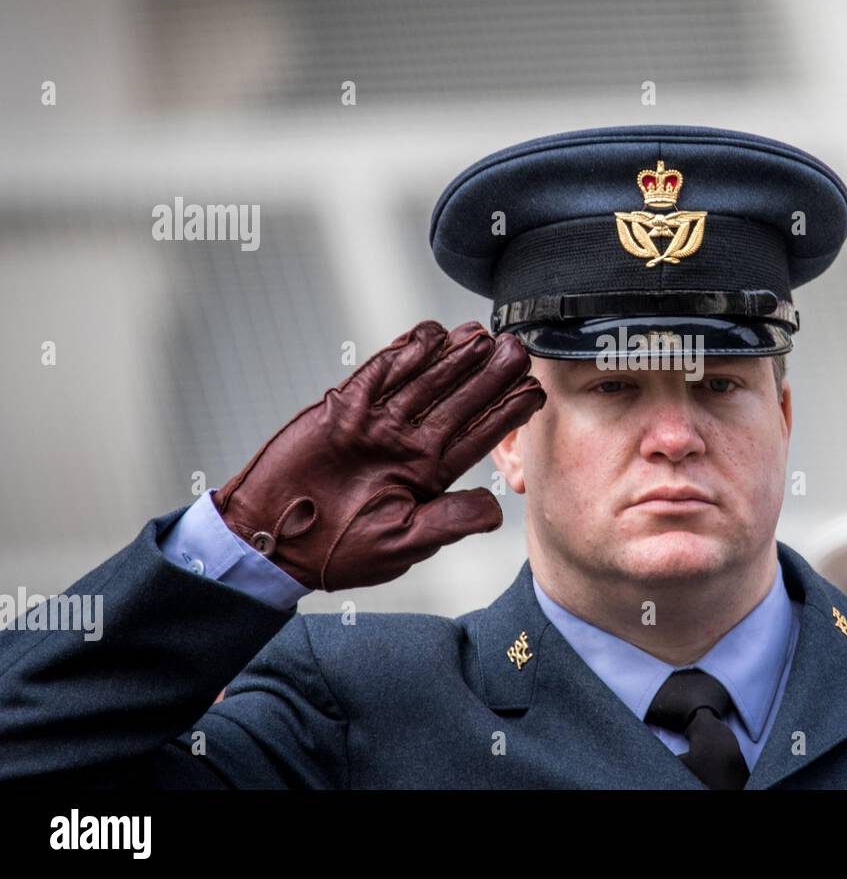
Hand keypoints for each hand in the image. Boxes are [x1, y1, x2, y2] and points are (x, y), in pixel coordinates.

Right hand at [214, 320, 544, 590]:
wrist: (271, 539)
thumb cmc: (335, 550)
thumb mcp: (402, 542)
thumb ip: (449, 521)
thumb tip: (494, 511)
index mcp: (428, 474)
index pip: (478, 437)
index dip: (506, 413)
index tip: (535, 392)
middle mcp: (408, 443)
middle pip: (458, 400)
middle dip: (489, 374)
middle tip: (517, 348)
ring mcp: (377, 423)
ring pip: (424, 381)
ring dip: (453, 357)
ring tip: (481, 335)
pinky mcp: (343, 409)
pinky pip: (377, 375)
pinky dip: (401, 355)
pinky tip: (429, 336)